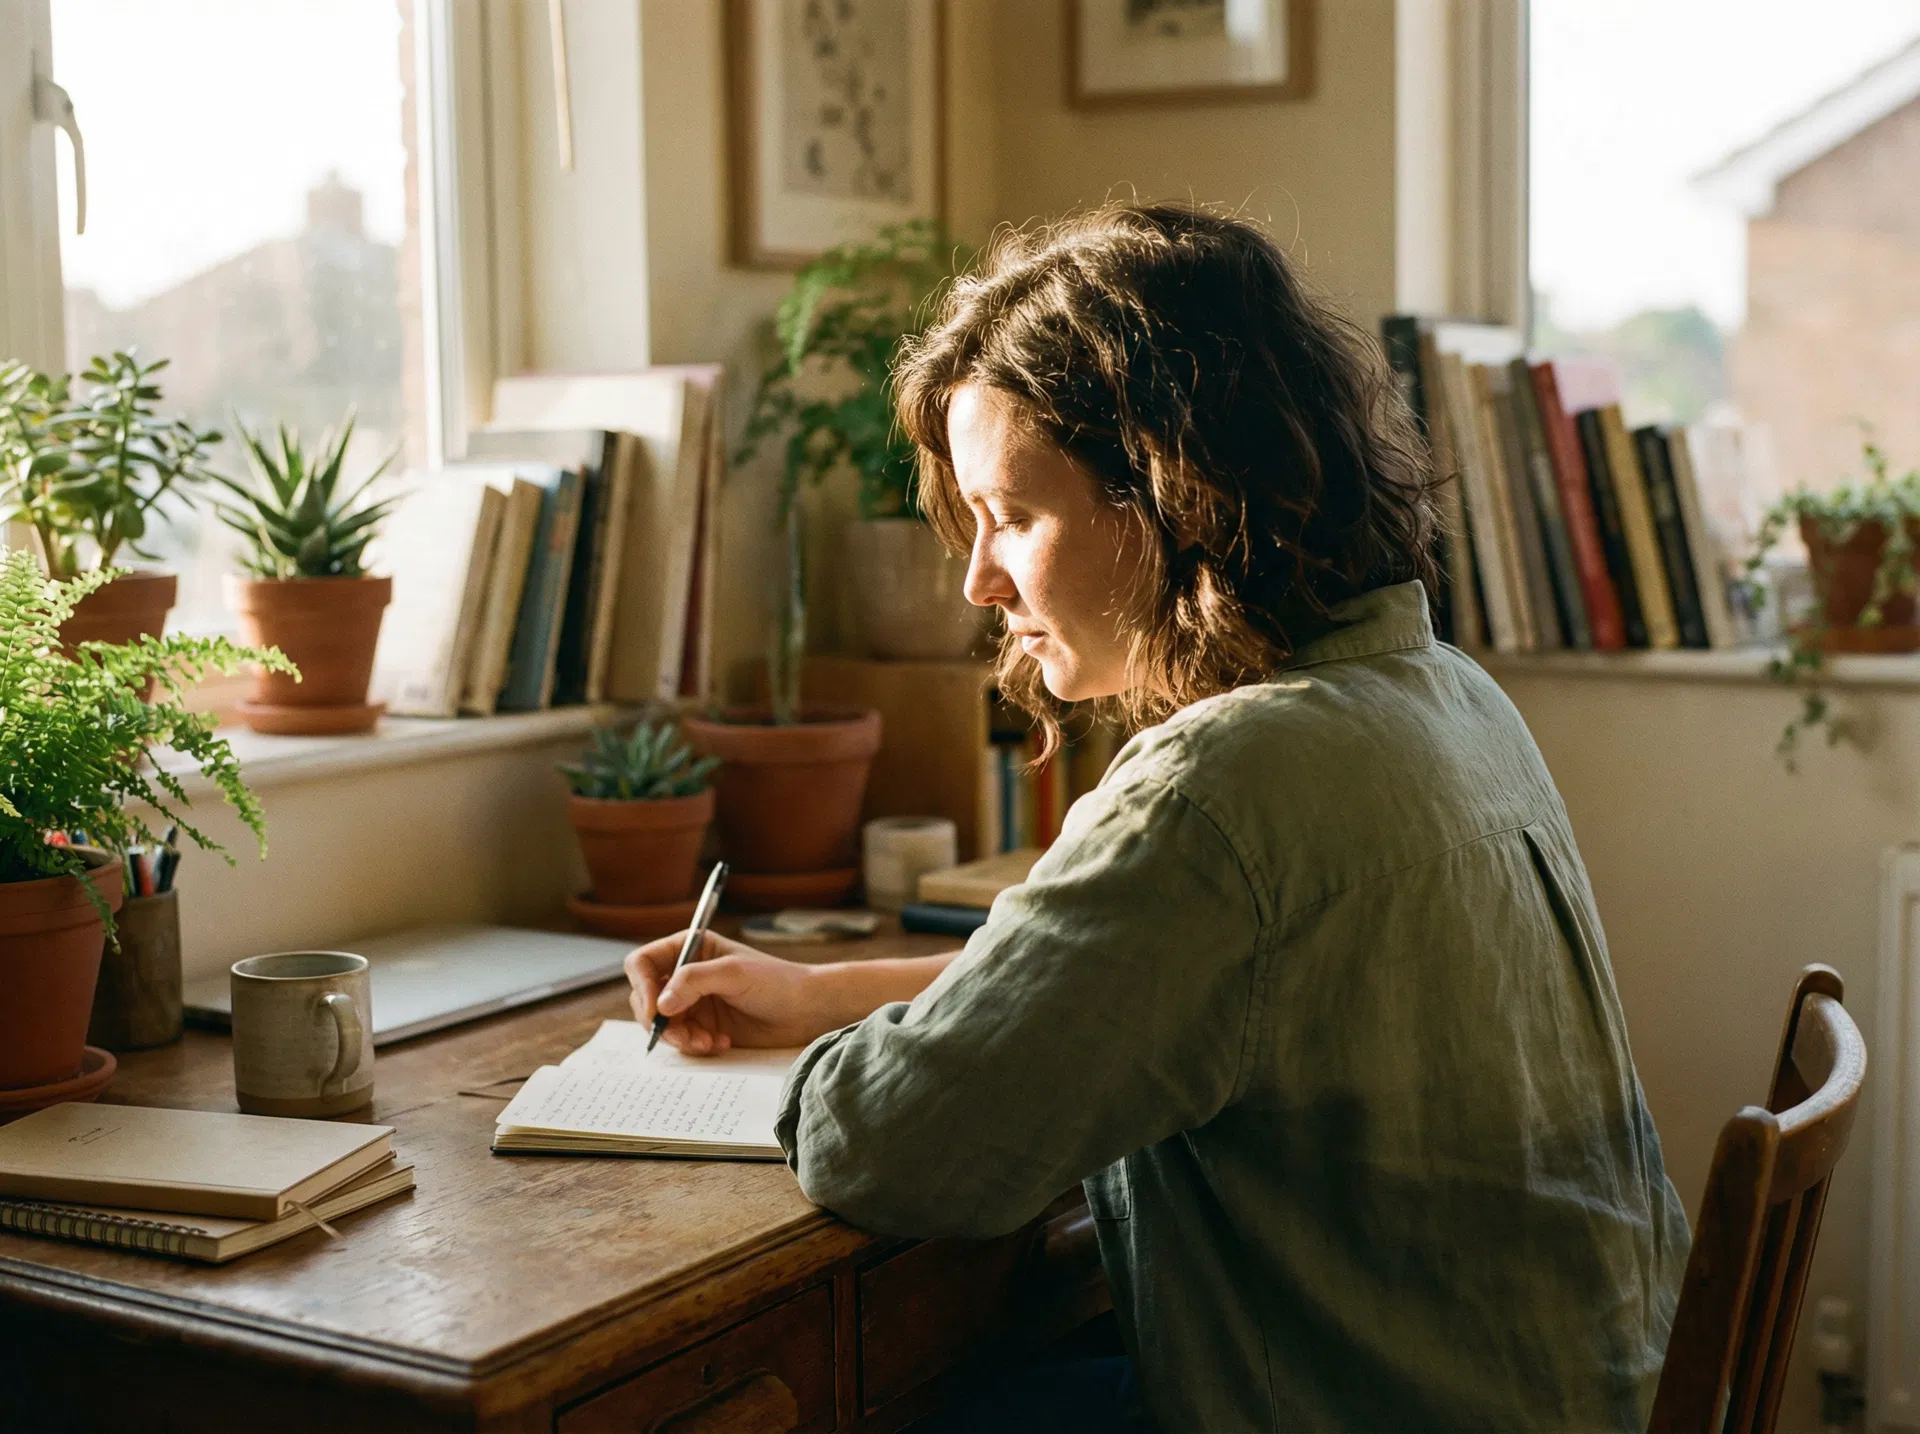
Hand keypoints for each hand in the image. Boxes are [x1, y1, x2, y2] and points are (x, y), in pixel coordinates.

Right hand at [625, 930, 834, 1055]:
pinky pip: (682, 1040)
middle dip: (660, 1021)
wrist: (807, 1010)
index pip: (643, 963)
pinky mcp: (704, 1026)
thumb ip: (694, 981)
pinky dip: (694, 1045)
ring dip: (679, 1037)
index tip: (657, 1010)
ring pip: (662, 1024)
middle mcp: (686, 975)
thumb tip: (661, 1004)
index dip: (643, 986)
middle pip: (646, 998)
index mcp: (691, 949)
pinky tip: (719, 1043)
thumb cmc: (777, 981)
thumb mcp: (734, 973)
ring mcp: (694, 1002)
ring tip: (707, 1042)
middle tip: (682, 1036)